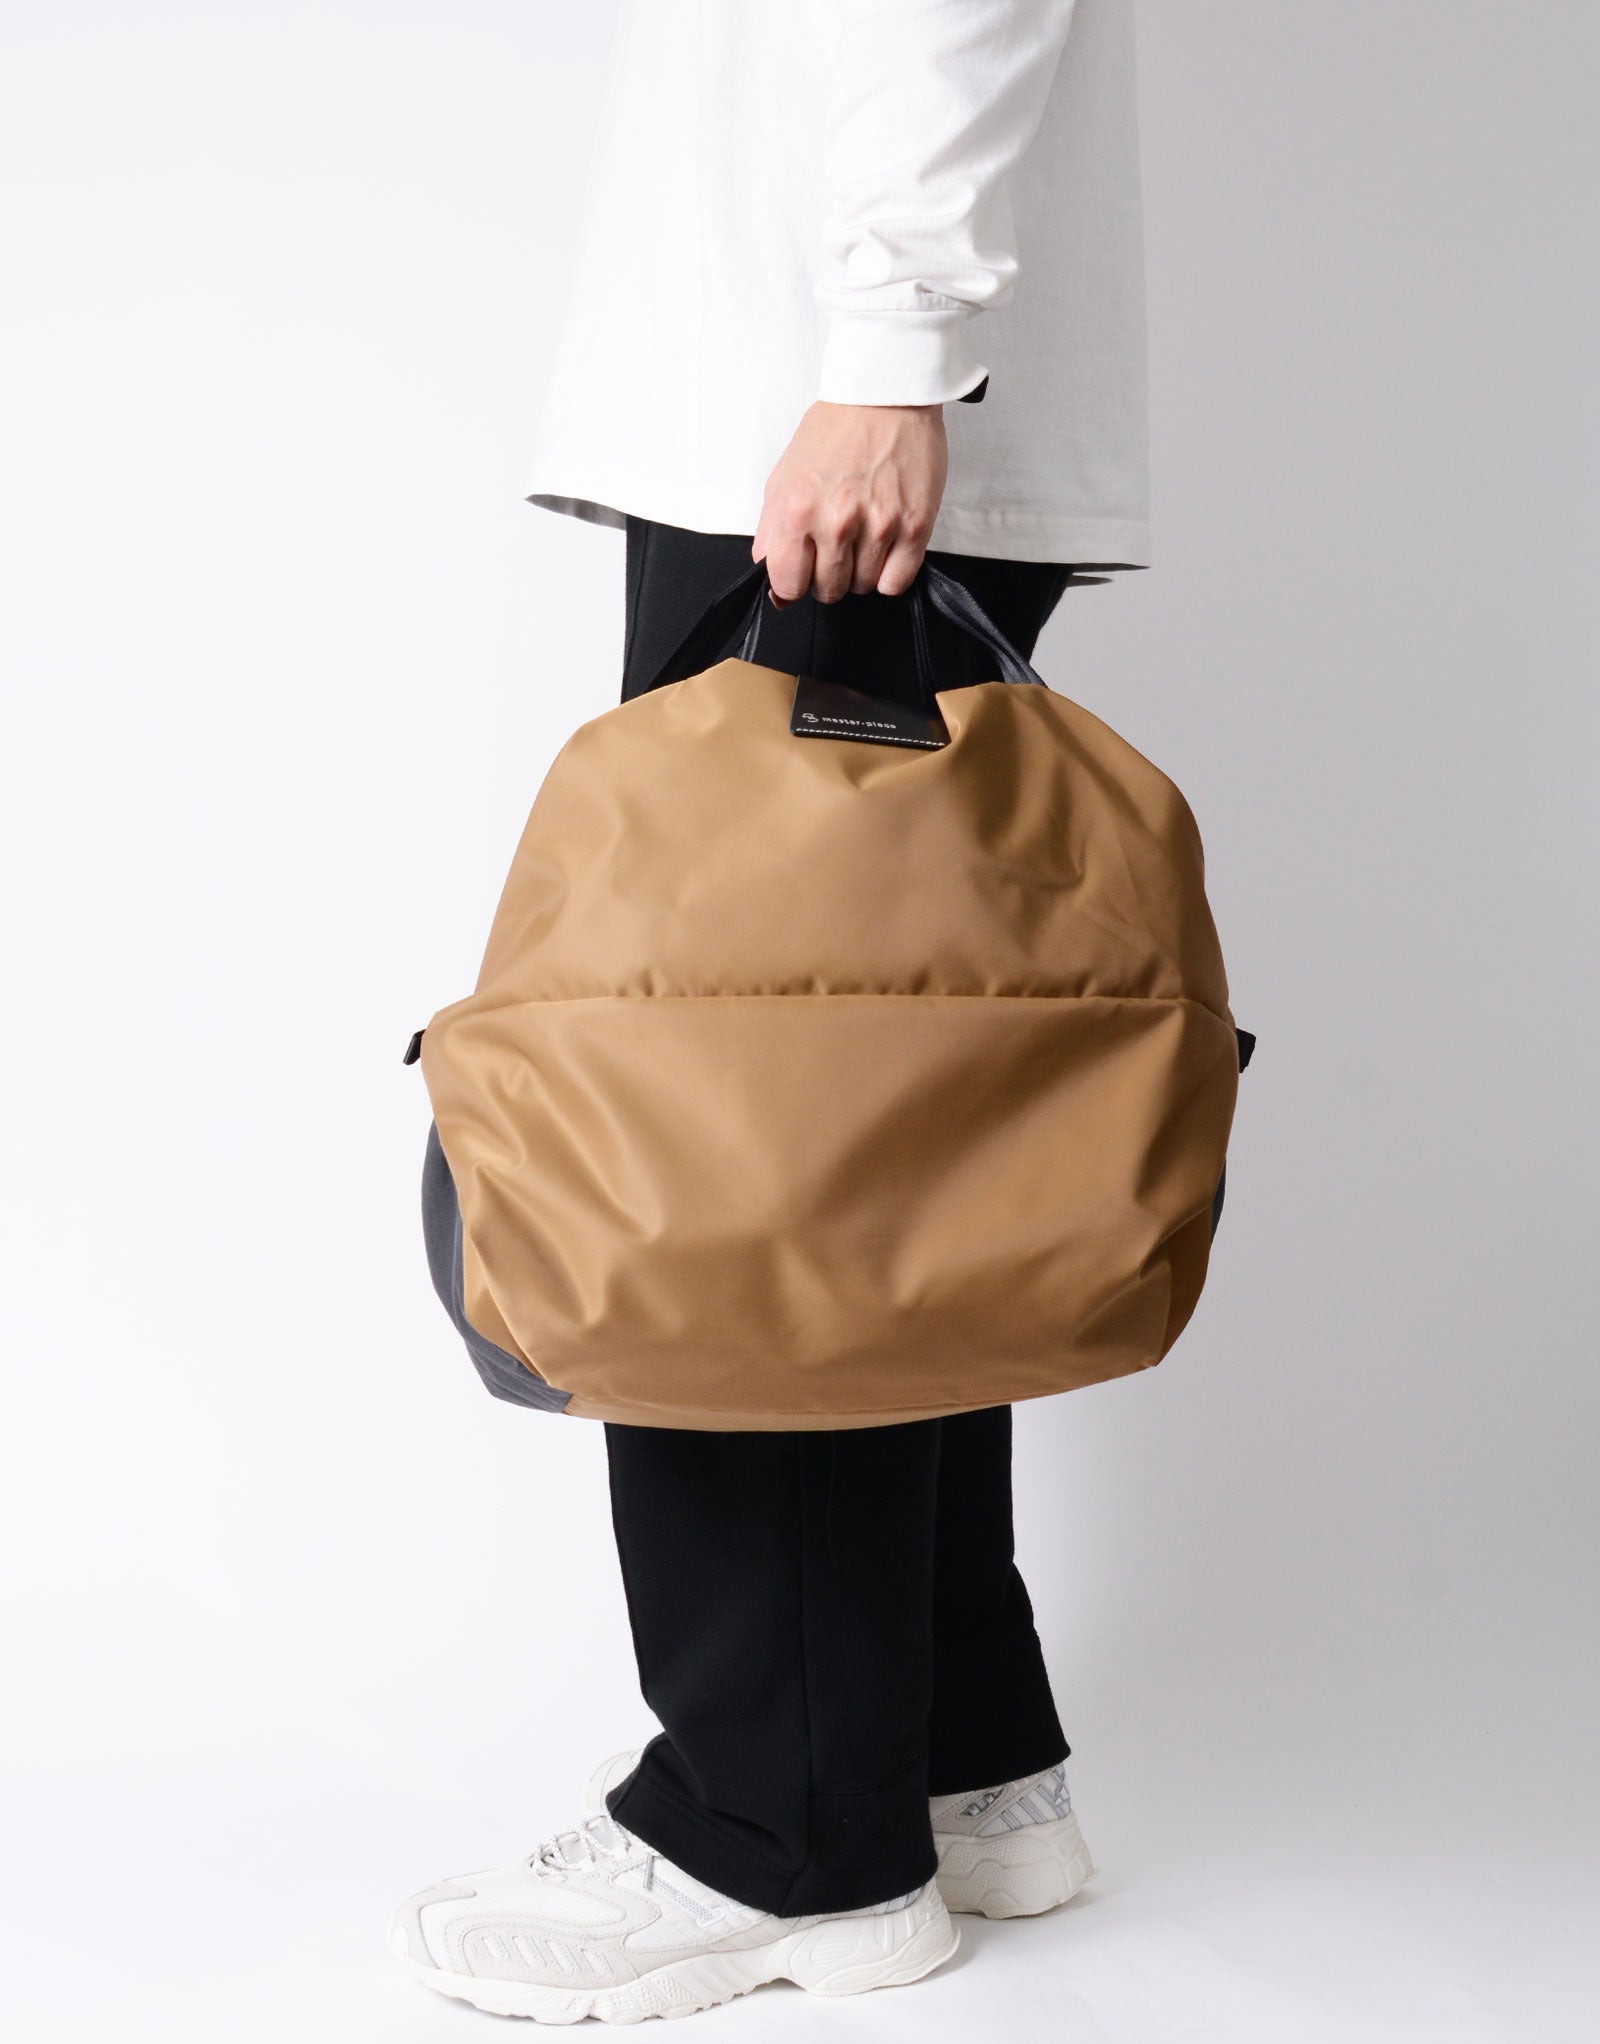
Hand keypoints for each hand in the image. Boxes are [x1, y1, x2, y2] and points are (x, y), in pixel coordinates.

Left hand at [753, 401, 946, 605]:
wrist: (885, 394)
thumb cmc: (835, 431)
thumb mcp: (784, 478)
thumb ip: (772, 534)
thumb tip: (774, 587)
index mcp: (798, 510)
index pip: (788, 584)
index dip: (794, 581)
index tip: (803, 567)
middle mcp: (837, 522)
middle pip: (828, 590)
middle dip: (828, 575)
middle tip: (836, 544)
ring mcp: (879, 526)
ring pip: (863, 587)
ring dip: (860, 570)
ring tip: (862, 535)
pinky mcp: (915, 526)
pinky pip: (896, 581)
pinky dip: (889, 573)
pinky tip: (885, 547)